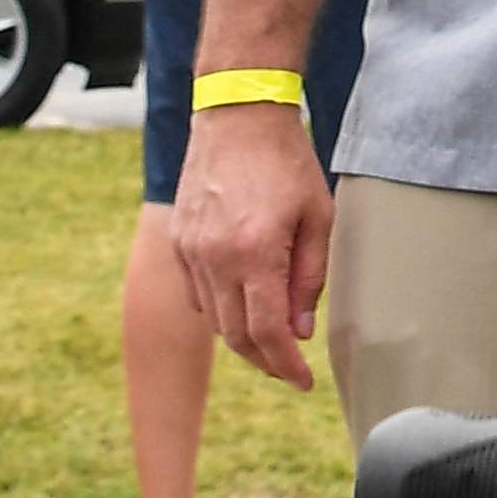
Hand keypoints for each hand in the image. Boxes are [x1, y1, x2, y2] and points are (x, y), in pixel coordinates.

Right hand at [171, 100, 335, 388]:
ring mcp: (191, 251)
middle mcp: (216, 258)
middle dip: (266, 361)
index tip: (304, 382)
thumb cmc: (287, 162)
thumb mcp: (318, 216)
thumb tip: (300, 330)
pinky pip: (197, 296)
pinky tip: (243, 306)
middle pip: (236, 336)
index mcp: (256, 251)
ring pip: (214, 320)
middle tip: (290, 369)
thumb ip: (310, 277)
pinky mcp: (179, 242)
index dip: (287, 366)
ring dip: (243, 338)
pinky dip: (220, 311)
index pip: (268, 332)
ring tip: (272, 339)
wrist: (237, 115)